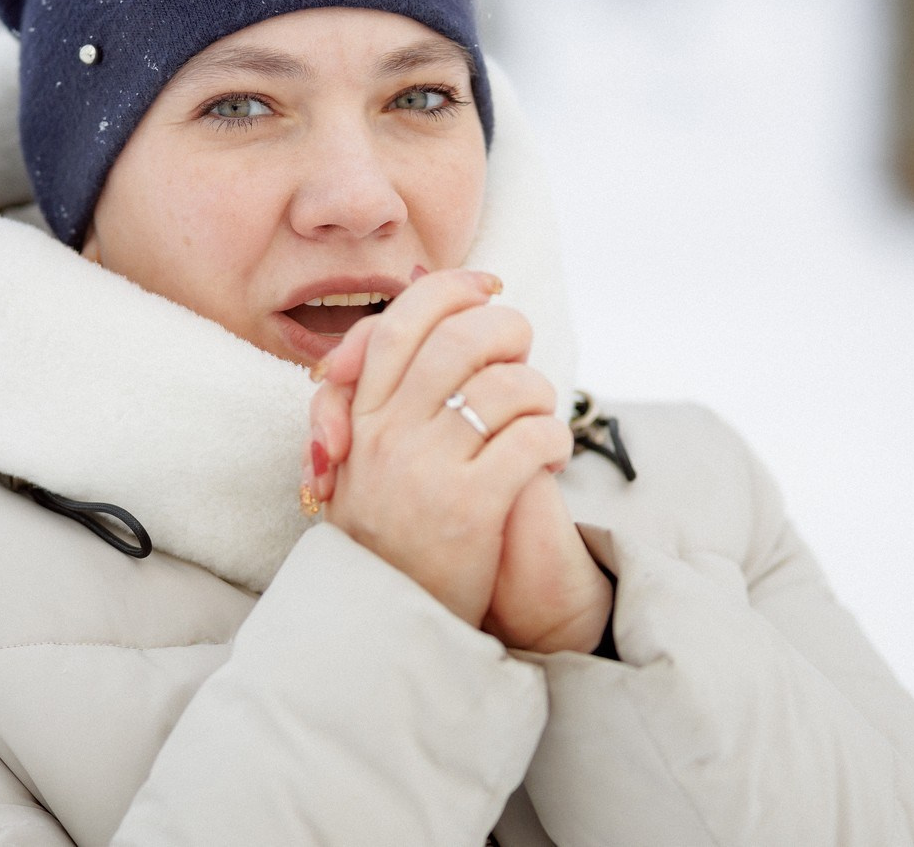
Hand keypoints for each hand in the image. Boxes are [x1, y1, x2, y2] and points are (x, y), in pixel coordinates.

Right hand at [306, 270, 609, 650]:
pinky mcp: (469, 507)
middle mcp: (386, 433)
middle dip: (510, 333)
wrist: (382, 625)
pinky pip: (531, 440)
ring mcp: (426, 469)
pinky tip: (549, 460)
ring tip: (539, 420)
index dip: (455, 290)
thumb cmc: (384, 534)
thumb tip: (417, 296)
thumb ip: (378, 387)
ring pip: (507, 386)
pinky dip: (554, 441)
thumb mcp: (359, 457)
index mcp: (360, 414)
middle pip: (463, 338)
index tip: (489, 289)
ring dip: (540, 394)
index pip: (405, 319)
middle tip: (524, 355)